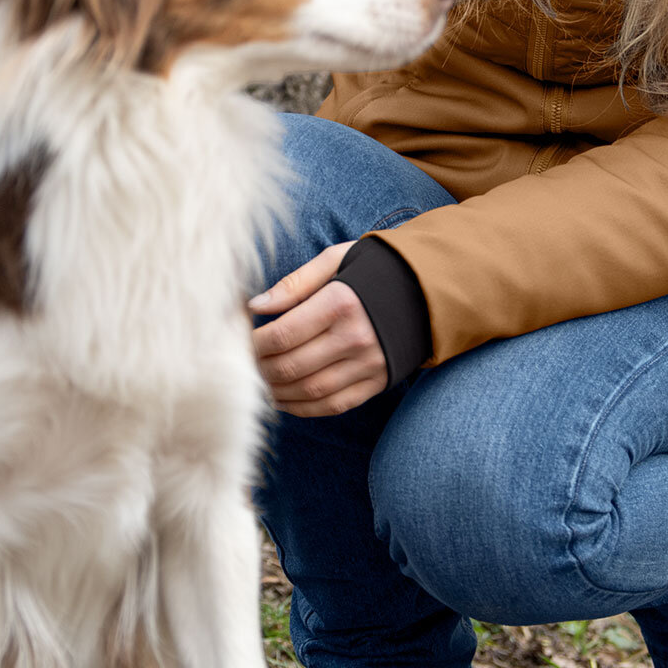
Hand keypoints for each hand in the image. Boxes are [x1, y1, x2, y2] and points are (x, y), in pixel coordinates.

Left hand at [250, 242, 386, 416]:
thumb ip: (294, 284)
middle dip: (259, 369)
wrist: (429, 291)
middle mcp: (355, 337)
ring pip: (308, 391)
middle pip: (290, 366)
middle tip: (243, 365)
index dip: (252, 344)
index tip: (238, 342)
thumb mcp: (337, 259)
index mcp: (341, 303)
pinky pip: (333, 405)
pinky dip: (303, 408)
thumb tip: (255, 307)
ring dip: (276, 392)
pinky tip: (283, 400)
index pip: (282, 334)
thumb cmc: (375, 269)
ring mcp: (369, 365)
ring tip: (258, 383)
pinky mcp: (377, 383)